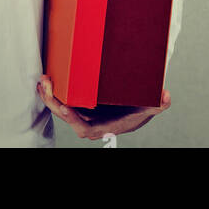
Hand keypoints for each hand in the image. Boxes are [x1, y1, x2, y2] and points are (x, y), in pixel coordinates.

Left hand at [37, 74, 170, 140]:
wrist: (134, 109)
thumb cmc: (140, 109)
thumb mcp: (151, 107)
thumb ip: (159, 104)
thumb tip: (165, 97)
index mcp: (104, 126)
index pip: (85, 127)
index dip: (73, 119)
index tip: (65, 107)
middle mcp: (90, 122)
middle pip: (67, 116)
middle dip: (54, 102)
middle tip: (47, 85)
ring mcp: (83, 114)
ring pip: (62, 108)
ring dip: (50, 96)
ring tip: (43, 81)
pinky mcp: (80, 105)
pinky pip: (63, 100)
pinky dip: (54, 92)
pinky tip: (47, 81)